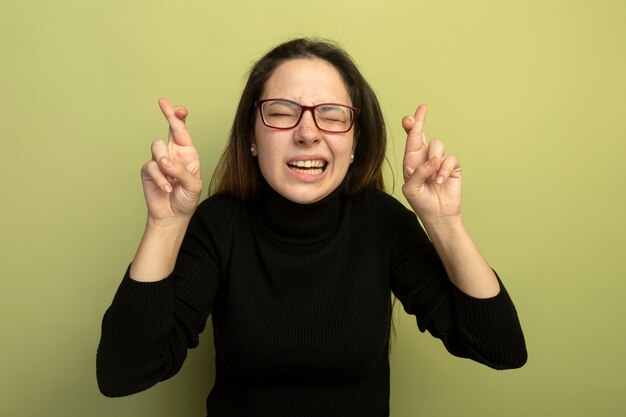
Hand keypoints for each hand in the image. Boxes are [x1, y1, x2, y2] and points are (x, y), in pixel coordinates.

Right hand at [140, 98, 201, 223]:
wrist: (172, 216)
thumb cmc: (186, 199)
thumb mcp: (193, 185)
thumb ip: (182, 171)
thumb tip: (165, 161)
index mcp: (187, 154)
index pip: (182, 132)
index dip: (178, 116)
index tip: (174, 106)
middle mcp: (173, 154)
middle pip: (168, 130)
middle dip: (169, 116)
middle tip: (164, 104)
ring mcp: (159, 161)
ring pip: (158, 147)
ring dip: (166, 164)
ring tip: (172, 180)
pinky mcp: (148, 171)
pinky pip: (151, 167)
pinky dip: (160, 179)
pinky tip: (166, 188)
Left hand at [401, 105, 461, 224]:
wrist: (438, 215)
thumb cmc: (421, 202)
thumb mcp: (411, 189)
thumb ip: (417, 173)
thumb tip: (432, 160)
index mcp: (412, 161)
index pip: (411, 140)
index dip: (412, 124)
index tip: (411, 115)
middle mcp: (425, 158)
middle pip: (424, 134)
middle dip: (419, 122)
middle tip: (420, 111)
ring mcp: (439, 161)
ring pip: (438, 145)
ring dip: (434, 161)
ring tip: (432, 178)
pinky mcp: (453, 167)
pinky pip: (450, 159)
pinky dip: (444, 169)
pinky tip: (440, 180)